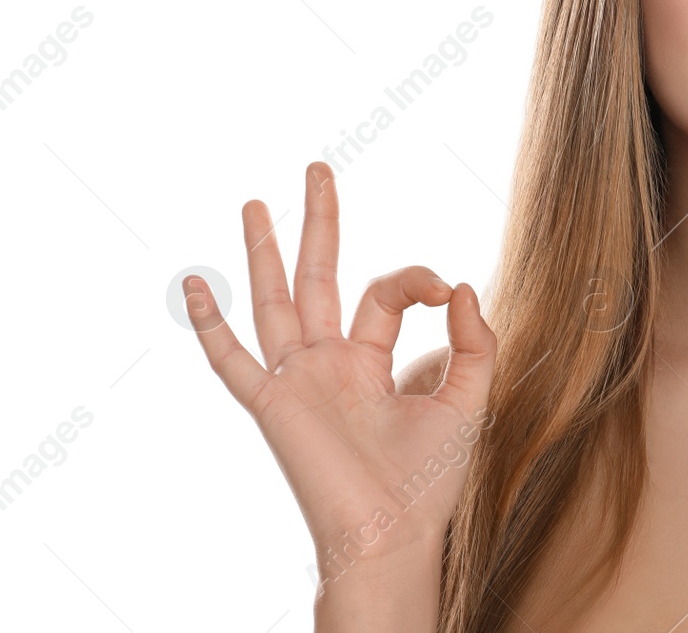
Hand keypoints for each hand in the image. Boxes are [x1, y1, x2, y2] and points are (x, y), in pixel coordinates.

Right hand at [182, 162, 497, 564]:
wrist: (396, 533)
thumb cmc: (432, 479)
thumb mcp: (469, 398)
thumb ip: (474, 341)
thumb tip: (462, 286)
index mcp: (372, 359)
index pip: (386, 293)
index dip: (417, 279)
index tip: (446, 290)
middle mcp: (330, 362)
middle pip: (319, 276)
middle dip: (320, 223)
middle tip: (318, 170)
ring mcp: (299, 380)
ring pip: (275, 303)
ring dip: (264, 253)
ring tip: (254, 203)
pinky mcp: (274, 406)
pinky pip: (233, 362)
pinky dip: (211, 326)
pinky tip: (195, 285)